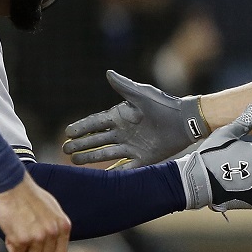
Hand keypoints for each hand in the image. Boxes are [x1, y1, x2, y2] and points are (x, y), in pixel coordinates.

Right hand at [0, 174, 71, 251]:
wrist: (11, 184)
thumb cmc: (29, 194)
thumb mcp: (52, 209)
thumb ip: (56, 226)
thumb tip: (54, 242)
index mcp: (63, 225)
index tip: (41, 247)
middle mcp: (52, 233)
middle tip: (26, 240)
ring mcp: (37, 237)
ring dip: (23, 251)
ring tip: (19, 235)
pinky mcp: (21, 239)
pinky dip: (12, 247)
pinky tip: (11, 233)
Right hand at [63, 71, 207, 167]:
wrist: (186, 121)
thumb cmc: (164, 105)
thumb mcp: (142, 95)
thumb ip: (124, 87)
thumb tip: (108, 72)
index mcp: (120, 116)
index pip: (95, 122)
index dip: (81, 127)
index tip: (67, 132)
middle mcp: (123, 132)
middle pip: (97, 140)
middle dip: (81, 144)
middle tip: (65, 149)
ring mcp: (131, 146)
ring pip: (106, 153)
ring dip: (90, 157)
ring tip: (74, 161)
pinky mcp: (143, 159)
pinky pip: (124, 168)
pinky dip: (112, 173)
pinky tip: (100, 178)